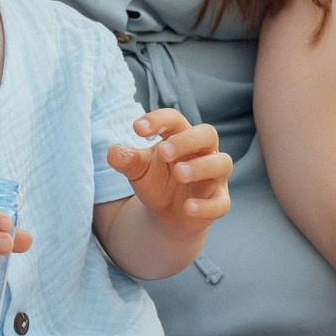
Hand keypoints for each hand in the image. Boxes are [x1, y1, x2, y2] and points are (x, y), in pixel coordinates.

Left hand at [107, 108, 231, 241]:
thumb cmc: (156, 182)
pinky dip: (206, 205)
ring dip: (201, 167)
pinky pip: (221, 202)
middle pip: (208, 134)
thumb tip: (113, 152)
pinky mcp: (219, 202)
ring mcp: (214, 177)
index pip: (175, 120)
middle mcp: (203, 152)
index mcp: (181, 137)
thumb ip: (128, 160)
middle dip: (187, 140)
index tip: (136, 128)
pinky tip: (187, 207)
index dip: (158, 120)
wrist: (166, 215)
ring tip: (179, 173)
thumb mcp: (139, 171)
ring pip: (222, 163)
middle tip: (164, 152)